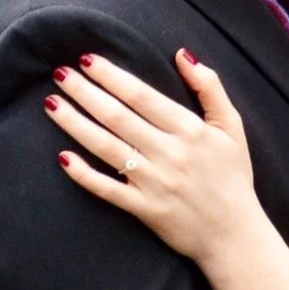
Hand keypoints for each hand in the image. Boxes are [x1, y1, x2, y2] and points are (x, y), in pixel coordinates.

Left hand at [46, 49, 263, 267]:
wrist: (236, 235)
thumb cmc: (233, 177)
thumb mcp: (232, 127)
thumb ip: (210, 88)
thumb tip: (183, 54)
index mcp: (189, 130)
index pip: (141, 96)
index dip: (111, 76)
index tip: (87, 60)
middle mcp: (168, 153)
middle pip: (117, 116)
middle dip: (85, 92)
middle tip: (60, 74)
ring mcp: (154, 182)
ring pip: (106, 147)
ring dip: (75, 124)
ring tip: (52, 104)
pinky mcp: (144, 209)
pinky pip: (108, 189)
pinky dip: (84, 175)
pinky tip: (63, 157)